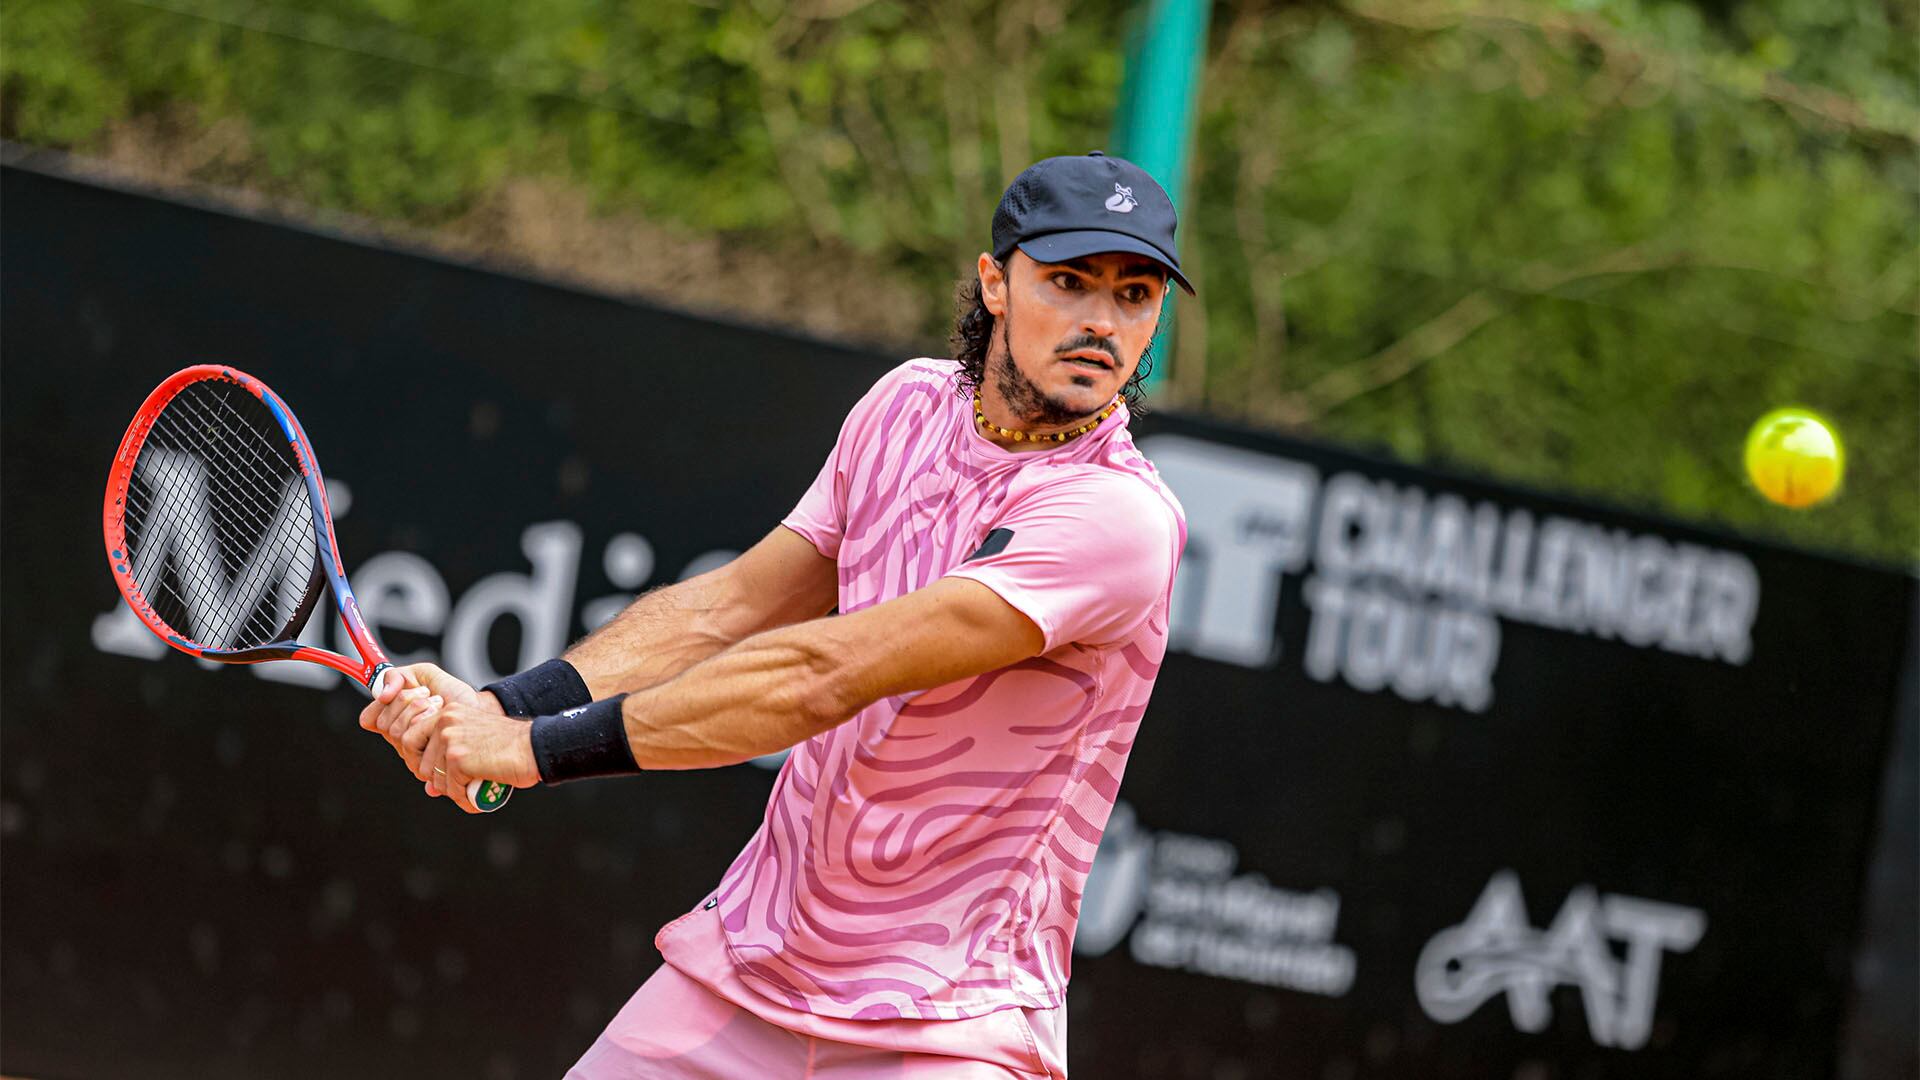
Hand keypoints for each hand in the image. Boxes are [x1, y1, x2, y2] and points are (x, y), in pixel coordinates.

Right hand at [358, 663, 500, 774]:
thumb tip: (382, 694)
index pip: (369, 719)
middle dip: (405, 701)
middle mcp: (400, 741)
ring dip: (418, 708)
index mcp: (394, 722)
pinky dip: (426, 718)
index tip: (402, 688)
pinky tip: (441, 714)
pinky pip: (411, 741)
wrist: (478, 708)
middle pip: (383, 723)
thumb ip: (397, 676)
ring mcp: (412, 754)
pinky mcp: (426, 761)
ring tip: (437, 703)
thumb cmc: (452, 694)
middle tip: (427, 694)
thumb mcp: (424, 674)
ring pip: (396, 731)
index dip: (381, 703)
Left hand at [409, 701, 541, 812]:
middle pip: (419, 762)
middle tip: (455, 785)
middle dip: (435, 779)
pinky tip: (477, 794)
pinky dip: (463, 797)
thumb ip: (449, 758)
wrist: (534, 747)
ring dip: (452, 790)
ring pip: (434, 778)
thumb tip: (429, 788)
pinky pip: (450, 788)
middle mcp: (445, 721)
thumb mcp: (474, 742)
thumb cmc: (510, 747)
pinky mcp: (458, 758)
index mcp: (448, 712)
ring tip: (470, 790)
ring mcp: (450, 739)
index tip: (434, 772)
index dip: (418, 760)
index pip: (409, 738)